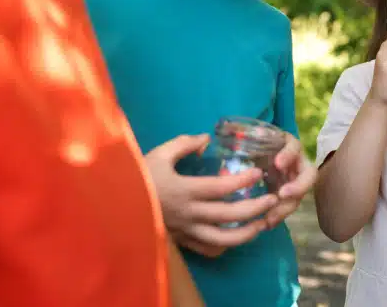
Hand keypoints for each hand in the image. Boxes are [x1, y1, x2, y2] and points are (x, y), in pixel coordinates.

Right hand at [144, 134, 278, 257]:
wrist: (114, 206)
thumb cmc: (137, 177)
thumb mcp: (158, 154)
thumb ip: (184, 144)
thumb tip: (206, 138)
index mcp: (185, 190)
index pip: (222, 188)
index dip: (243, 181)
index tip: (258, 173)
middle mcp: (189, 213)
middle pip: (229, 216)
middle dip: (255, 208)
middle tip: (272, 199)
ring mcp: (186, 231)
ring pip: (222, 239)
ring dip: (247, 233)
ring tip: (262, 223)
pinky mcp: (181, 241)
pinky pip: (207, 249)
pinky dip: (224, 246)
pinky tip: (236, 238)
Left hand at [264, 133, 315, 227]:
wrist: (259, 157)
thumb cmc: (259, 145)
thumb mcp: (258, 138)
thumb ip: (258, 137)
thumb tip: (258, 133)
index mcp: (291, 146)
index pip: (294, 147)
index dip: (288, 155)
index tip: (277, 163)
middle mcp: (299, 164)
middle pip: (309, 176)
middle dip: (298, 187)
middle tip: (282, 195)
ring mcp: (296, 182)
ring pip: (299, 196)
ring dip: (286, 208)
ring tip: (270, 218)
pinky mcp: (288, 196)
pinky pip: (288, 207)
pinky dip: (279, 216)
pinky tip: (267, 224)